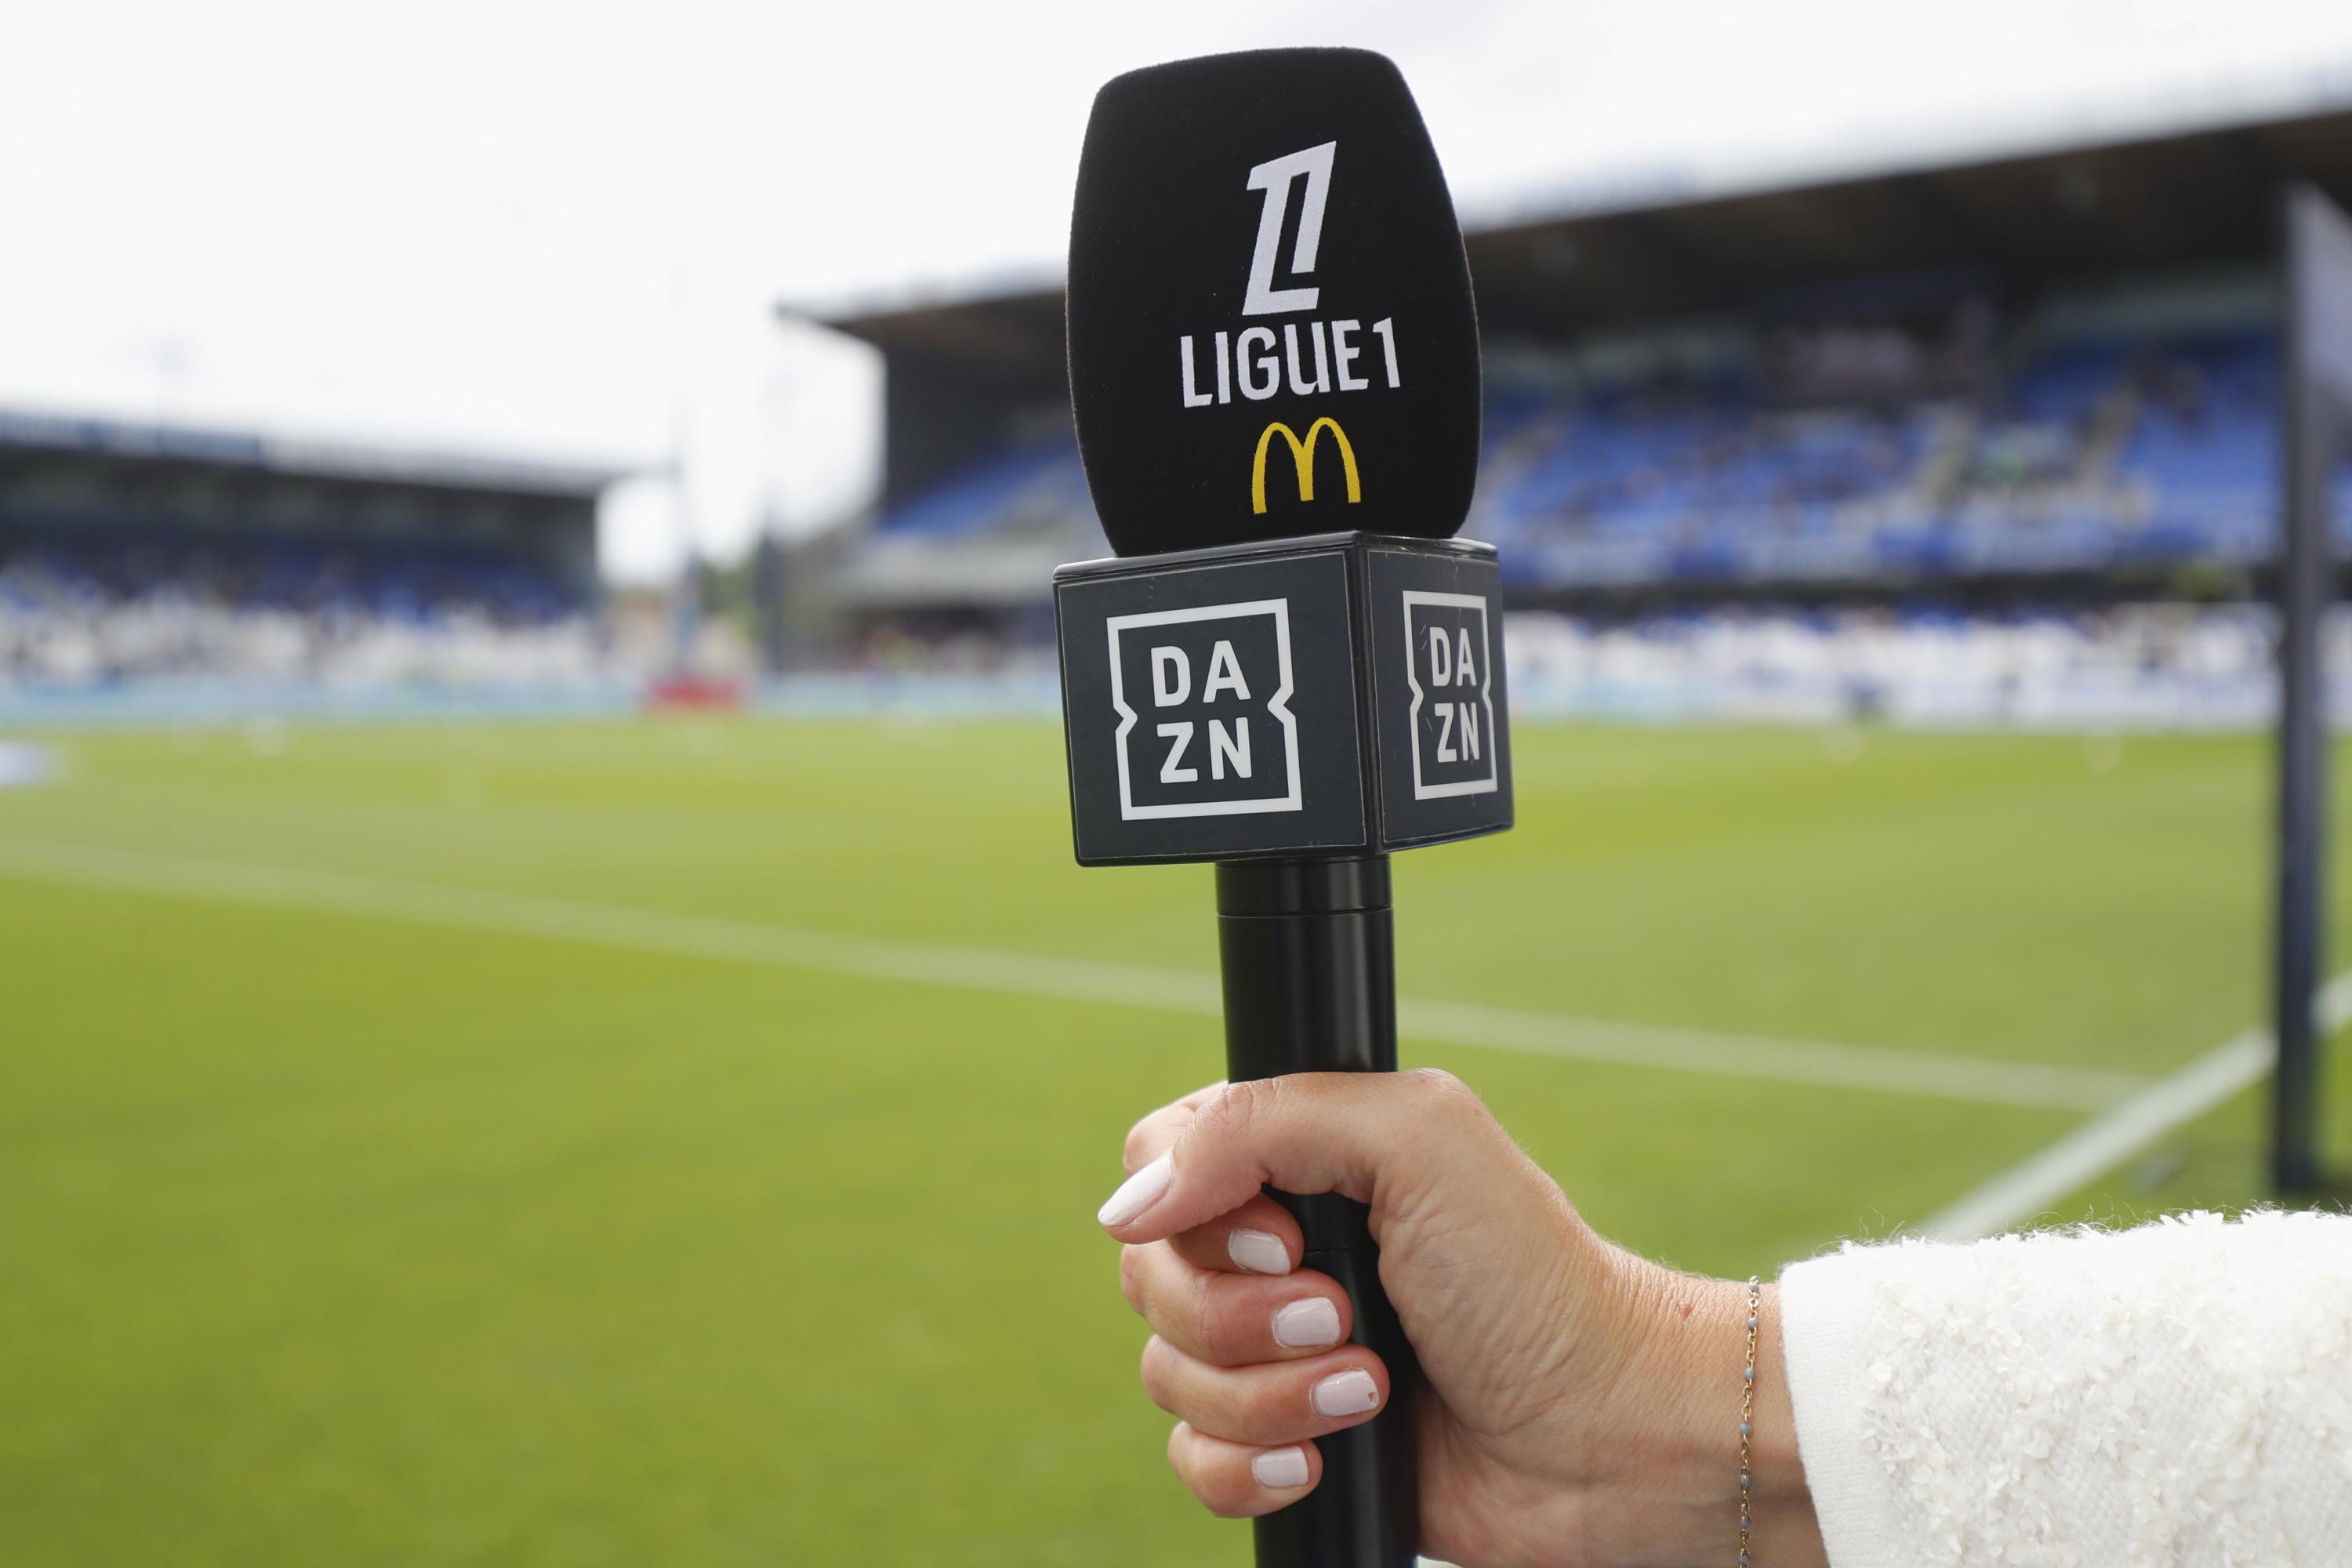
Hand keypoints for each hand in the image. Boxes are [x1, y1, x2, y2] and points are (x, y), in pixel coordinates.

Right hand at [1096, 1071, 1823, 1567]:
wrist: (1609, 1439)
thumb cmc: (1533, 1280)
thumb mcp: (1415, 1140)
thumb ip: (1259, 1126)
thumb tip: (1128, 1203)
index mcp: (1301, 1159)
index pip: (1157, 1159)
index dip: (1191, 1207)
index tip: (1283, 1236)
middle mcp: (1277, 1251)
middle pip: (1148, 1274)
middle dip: (1239, 1315)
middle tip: (1348, 1314)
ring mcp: (1277, 1352)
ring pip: (1166, 1373)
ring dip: (1266, 1394)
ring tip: (1370, 1391)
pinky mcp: (1287, 1444)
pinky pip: (1192, 1462)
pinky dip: (1250, 1467)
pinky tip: (1327, 1458)